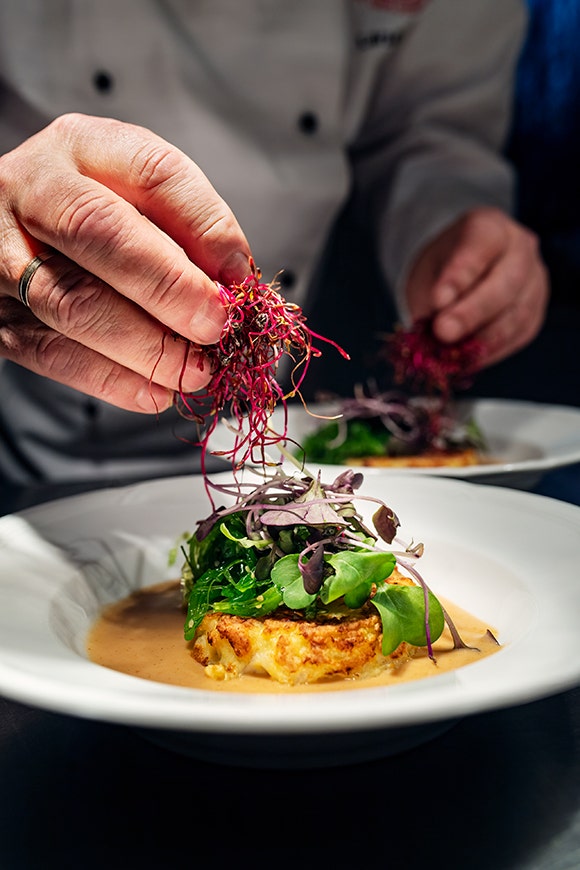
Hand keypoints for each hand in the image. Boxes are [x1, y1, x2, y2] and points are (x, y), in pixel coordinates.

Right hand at [0, 113, 251, 411]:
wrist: (13, 241)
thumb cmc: (98, 224)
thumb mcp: (140, 205)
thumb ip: (186, 237)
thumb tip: (235, 291)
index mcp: (84, 149)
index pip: (152, 172)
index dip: (204, 227)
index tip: (240, 276)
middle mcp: (33, 190)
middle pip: (98, 231)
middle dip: (170, 286)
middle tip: (216, 324)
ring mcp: (3, 252)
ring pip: (73, 302)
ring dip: (147, 347)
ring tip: (196, 370)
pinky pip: (52, 353)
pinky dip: (113, 380)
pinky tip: (156, 390)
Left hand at [403, 207, 549, 367]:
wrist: (459, 276)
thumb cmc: (443, 269)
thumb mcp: (430, 272)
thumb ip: (435, 295)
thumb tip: (440, 329)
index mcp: (490, 227)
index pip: (480, 246)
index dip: (460, 274)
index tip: (438, 299)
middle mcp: (521, 249)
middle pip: (505, 282)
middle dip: (472, 312)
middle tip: (443, 332)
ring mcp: (534, 281)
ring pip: (517, 313)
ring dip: (484, 339)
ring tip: (454, 354)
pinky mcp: (536, 312)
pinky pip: (519, 335)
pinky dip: (493, 351)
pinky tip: (470, 360)